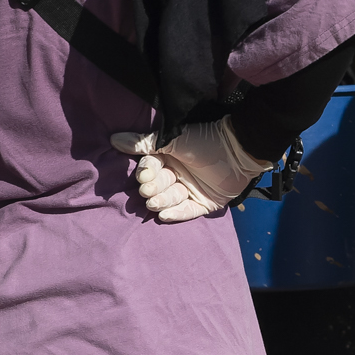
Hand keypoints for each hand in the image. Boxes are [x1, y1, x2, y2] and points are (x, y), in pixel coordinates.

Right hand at [110, 118, 272, 222]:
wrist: (240, 151)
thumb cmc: (206, 141)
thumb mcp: (173, 139)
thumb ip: (144, 143)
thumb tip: (114, 139)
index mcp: (169, 158)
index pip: (150, 168)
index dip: (146, 173)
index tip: (145, 174)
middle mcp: (178, 174)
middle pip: (158, 186)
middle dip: (153, 189)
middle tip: (150, 189)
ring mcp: (191, 190)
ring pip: (169, 200)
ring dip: (162, 201)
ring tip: (156, 201)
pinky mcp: (204, 204)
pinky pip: (186, 212)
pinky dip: (175, 214)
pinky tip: (164, 215)